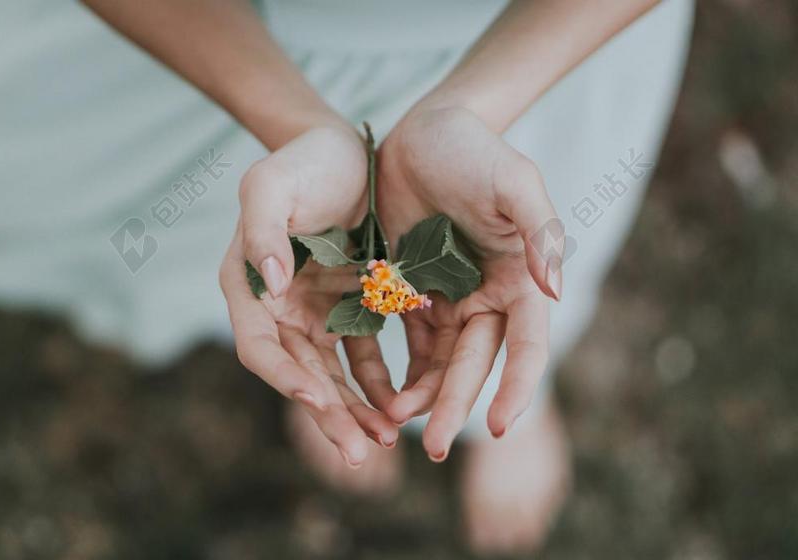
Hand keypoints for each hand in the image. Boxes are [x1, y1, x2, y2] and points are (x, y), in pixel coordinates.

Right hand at [219, 125, 398, 466]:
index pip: (260, 347)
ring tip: (386, 440)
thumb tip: (269, 284)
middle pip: (300, 375)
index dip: (285, 378)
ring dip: (357, 410)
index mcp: (249, 286)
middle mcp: (278, 309)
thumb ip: (261, 229)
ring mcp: (315, 312)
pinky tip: (402, 404)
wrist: (346, 150)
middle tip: (361, 452)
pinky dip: (380, 382)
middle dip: (329, 415)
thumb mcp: (272, 184)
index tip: (320, 401)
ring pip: (333, 376)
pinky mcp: (350, 308)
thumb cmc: (303, 162)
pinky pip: (364, 355)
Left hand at [376, 105, 563, 459]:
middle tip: (434, 448)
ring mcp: (448, 297)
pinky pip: (406, 341)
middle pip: (475, 364)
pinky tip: (380, 395)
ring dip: (422, 396)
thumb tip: (558, 292)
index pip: (526, 346)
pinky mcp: (410, 291)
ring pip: (438, 362)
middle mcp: (488, 297)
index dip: (517, 387)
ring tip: (396, 424)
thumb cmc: (476, 151)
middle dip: (455, 405)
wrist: (424, 130)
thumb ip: (541, 232)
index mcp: (520, 280)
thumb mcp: (514, 182)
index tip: (499, 428)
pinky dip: (396, 369)